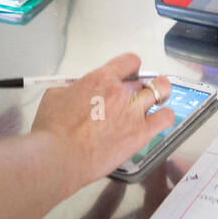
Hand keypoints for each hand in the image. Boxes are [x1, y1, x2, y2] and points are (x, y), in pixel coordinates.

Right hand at [31, 53, 172, 191]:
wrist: (59, 157)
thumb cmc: (52, 128)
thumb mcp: (55, 94)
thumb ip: (73, 88)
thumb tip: (78, 90)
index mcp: (101, 78)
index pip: (129, 61)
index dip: (129, 67)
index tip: (126, 75)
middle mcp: (122, 92)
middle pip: (143, 79)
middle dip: (138, 86)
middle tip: (131, 97)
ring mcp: (134, 113)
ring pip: (161, 91)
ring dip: (159, 93)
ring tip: (154, 101)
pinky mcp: (141, 134)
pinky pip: (165, 118)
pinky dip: (165, 115)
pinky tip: (159, 118)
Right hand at [59, 158, 183, 218]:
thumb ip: (108, 200)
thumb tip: (121, 179)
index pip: (159, 195)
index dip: (159, 173)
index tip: (156, 155)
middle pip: (173, 201)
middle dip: (174, 179)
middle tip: (164, 160)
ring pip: (168, 207)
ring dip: (166, 187)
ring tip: (156, 168)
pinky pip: (160, 212)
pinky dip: (158, 196)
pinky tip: (145, 185)